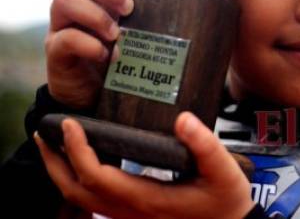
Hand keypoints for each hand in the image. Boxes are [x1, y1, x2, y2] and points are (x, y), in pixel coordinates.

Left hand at [35, 112, 255, 218]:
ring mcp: (130, 215)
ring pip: (81, 199)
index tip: (72, 124)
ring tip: (56, 146)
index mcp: (147, 197)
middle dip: (56, 163)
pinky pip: (94, 200)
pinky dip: (79, 180)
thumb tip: (183, 118)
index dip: (79, 150)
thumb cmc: (226, 199)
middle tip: (45, 134)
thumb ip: (204, 143)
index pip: (97, 176)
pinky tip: (85, 161)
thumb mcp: (223, 169)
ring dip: (62, 172)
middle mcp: (131, 210)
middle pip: (76, 191)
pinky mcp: (134, 213)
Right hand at [45, 0, 137, 108]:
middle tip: (129, 10)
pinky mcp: (55, 52)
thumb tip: (176, 5)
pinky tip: (107, 55)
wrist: (92, 94)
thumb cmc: (116, 55)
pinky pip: (64, 38)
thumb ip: (142, 14)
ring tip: (116, 35)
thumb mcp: (131, 30)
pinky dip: (89, 45)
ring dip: (96, 14)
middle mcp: (73, 5)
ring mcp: (60, 26)